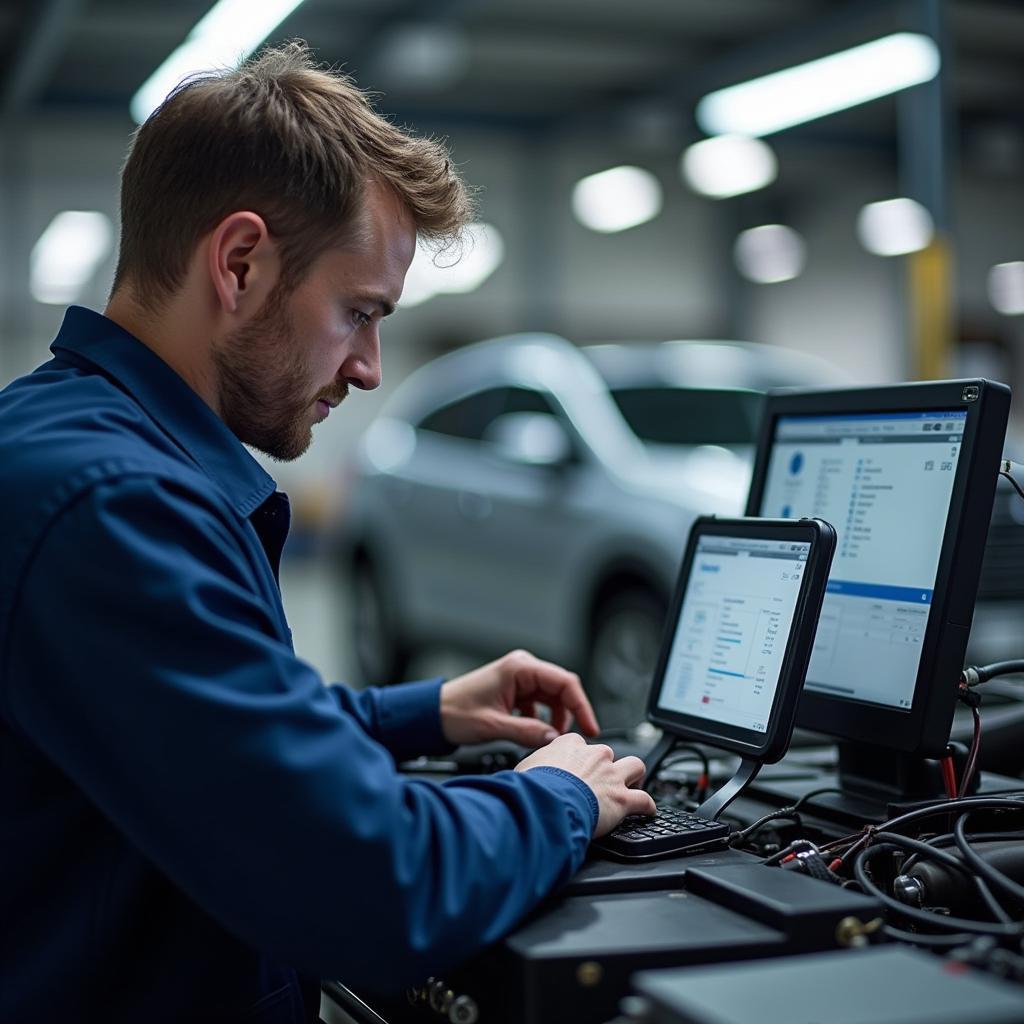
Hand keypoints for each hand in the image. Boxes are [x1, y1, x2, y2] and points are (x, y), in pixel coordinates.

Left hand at [440, 649, 599, 747]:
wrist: (432, 714)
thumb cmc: (454, 712)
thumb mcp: (494, 726)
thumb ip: (528, 733)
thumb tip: (555, 739)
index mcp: (519, 668)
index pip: (564, 682)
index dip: (581, 706)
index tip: (590, 727)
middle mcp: (522, 668)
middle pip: (561, 688)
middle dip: (570, 713)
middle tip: (576, 738)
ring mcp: (518, 678)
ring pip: (552, 697)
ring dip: (555, 718)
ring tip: (550, 738)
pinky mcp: (514, 690)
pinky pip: (539, 703)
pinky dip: (542, 719)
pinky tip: (535, 733)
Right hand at [515, 733, 655, 835]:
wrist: (547, 803)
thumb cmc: (532, 787)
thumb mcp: (524, 768)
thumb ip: (534, 765)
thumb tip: (528, 772)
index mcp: (570, 745)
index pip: (578, 743)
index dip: (577, 757)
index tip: (574, 767)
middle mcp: (595, 755)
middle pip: (607, 753)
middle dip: (605, 766)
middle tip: (599, 781)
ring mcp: (611, 776)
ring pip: (635, 766)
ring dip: (634, 776)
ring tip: (631, 785)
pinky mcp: (623, 799)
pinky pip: (644, 800)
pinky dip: (647, 806)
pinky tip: (646, 811)